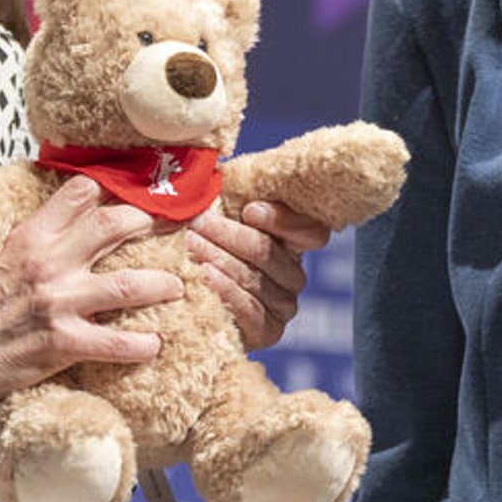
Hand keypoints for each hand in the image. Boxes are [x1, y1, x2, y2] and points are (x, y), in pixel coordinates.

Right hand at [0, 176, 183, 413]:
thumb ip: (40, 235)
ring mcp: (58, 303)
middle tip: (169, 230)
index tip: (137, 189)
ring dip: (161, 285)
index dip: (114, 186)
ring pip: (127, 285)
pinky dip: (142, 344)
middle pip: (113, 226)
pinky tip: (155, 343)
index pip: (80, 192)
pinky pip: (116, 342)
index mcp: (32, 235)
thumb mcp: (3, 254)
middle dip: (149, 223)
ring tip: (177, 286)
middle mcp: (49, 262)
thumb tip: (76, 213)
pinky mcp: (63, 342)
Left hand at [187, 201, 330, 351]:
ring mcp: (284, 306)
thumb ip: (229, 198)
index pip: (311, 230)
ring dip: (218, 259)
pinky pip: (249, 309)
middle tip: (198, 223)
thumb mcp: (221, 220)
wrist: (191, 305)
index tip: (250, 211)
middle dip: (228, 234)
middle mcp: (294, 275)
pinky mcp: (268, 331)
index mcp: (293, 243)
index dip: (284, 220)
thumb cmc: (208, 251)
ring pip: (254, 278)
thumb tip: (216, 170)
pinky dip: (225, 291)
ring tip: (190, 246)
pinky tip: (205, 277)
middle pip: (269, 251)